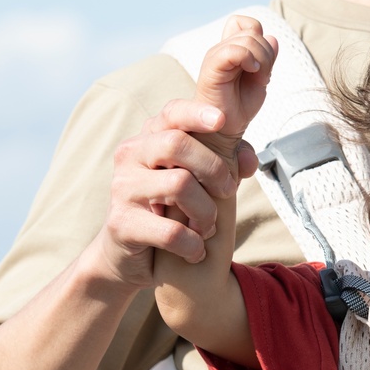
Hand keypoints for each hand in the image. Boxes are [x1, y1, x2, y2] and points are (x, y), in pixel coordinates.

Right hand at [91, 100, 246, 288]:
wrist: (129, 256)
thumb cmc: (168, 210)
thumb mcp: (197, 182)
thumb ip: (225, 163)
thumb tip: (249, 161)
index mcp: (149, 139)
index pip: (172, 113)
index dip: (197, 113)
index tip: (221, 121)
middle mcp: (131, 156)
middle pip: (176, 144)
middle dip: (214, 169)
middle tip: (227, 191)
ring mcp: (122, 188)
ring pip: (179, 185)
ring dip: (206, 213)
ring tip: (206, 228)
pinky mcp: (121, 223)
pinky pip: (171, 230)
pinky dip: (192, 244)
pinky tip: (194, 249)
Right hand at [194, 16, 278, 163]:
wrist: (226, 130)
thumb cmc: (240, 106)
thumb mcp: (261, 78)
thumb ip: (267, 57)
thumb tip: (273, 37)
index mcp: (231, 49)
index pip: (248, 24)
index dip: (262, 39)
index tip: (263, 65)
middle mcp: (221, 49)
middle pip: (252, 30)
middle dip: (266, 53)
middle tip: (263, 77)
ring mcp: (215, 57)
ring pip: (248, 38)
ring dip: (262, 59)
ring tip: (258, 79)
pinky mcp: (211, 69)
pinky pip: (233, 50)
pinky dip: (250, 59)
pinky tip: (253, 74)